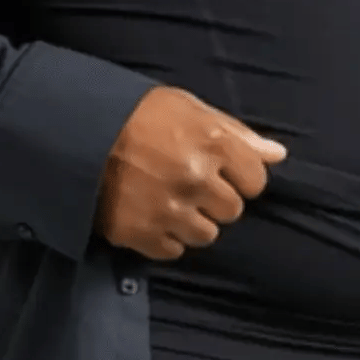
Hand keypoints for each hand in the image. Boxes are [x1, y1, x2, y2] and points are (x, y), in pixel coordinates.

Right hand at [94, 86, 286, 260]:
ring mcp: (169, 210)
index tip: (224, 170)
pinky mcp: (140, 233)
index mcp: (214, 144)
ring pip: (206, 235)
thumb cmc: (142, 112)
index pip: (255, 181)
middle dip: (217, 198)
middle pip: (232, 211)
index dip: (242, 176)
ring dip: (194, 220)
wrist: (80, 131)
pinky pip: (173, 250)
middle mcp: (197, 180)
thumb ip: (238, 134)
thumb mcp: (192, 109)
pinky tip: (154, 214)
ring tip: (172, 199)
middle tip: (194, 183)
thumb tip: (278, 155)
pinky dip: (166, 236)